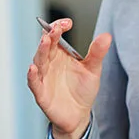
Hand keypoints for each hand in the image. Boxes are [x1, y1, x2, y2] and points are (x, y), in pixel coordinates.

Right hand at [26, 19, 111, 138]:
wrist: (78, 115)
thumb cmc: (82, 90)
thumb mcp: (93, 69)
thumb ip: (97, 53)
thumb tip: (107, 36)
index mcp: (60, 54)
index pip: (55, 36)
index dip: (59, 27)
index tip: (68, 23)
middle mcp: (50, 63)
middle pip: (46, 46)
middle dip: (50, 36)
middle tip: (56, 29)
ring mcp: (44, 77)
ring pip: (39, 61)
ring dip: (41, 50)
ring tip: (46, 40)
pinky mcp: (41, 93)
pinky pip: (34, 83)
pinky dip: (32, 75)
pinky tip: (33, 68)